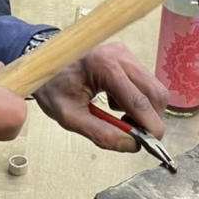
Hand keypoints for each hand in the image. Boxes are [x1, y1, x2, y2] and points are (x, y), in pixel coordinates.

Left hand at [33, 42, 167, 152]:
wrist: (43, 64)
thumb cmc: (52, 87)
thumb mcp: (69, 117)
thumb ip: (101, 133)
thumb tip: (133, 145)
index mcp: (103, 66)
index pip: (138, 100)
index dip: (150, 125)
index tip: (152, 145)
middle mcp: (119, 55)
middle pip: (155, 92)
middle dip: (151, 119)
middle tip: (135, 135)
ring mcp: (125, 53)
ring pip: (154, 88)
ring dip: (144, 110)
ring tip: (120, 119)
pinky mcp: (126, 56)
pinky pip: (145, 83)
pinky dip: (139, 100)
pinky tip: (117, 104)